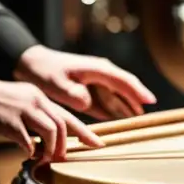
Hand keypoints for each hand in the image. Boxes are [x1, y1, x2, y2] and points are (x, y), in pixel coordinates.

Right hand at [0, 80, 101, 162]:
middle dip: (65, 146)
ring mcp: (22, 110)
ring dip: (51, 149)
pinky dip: (31, 150)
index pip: (68, 116)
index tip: (98, 144)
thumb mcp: (22, 102)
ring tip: (46, 158)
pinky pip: (26, 139)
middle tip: (61, 158)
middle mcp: (35, 101)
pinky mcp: (8, 121)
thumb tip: (51, 141)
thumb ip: (38, 117)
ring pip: (51, 131)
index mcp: (40, 98)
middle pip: (62, 126)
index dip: (85, 132)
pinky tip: (28, 154)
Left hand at [14, 46, 155, 118]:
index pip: (124, 81)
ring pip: (117, 95)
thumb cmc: (44, 71)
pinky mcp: (90, 89)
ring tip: (137, 120)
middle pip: (125, 88)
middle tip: (148, 116)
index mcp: (98, 69)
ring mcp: (97, 81)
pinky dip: (114, 108)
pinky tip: (118, 118)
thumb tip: (87, 103)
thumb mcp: (56, 83)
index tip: (151, 101)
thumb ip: (73, 93)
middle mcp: (102, 74)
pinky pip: (107, 100)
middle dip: (137, 101)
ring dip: (127, 106)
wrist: (32, 63)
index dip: (138, 91)